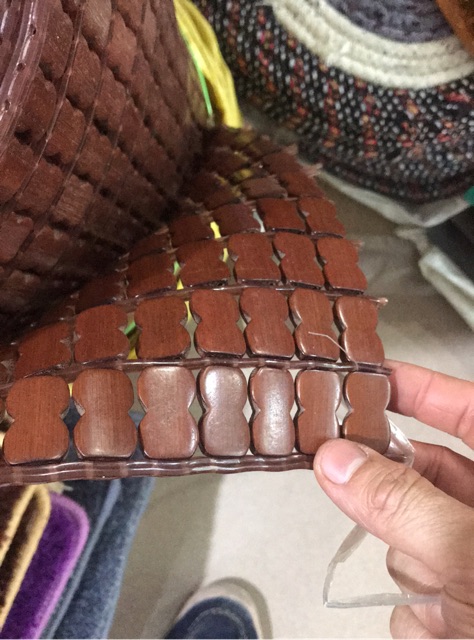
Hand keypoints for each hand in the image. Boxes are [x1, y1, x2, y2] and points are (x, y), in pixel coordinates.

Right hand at [314, 360, 473, 637]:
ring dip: (410, 568)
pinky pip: (417, 594)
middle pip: (426, 479)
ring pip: (412, 540)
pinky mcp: (463, 605)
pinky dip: (418, 613)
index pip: (467, 409)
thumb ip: (401, 502)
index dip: (417, 387)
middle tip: (355, 489)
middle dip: (397, 500)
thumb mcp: (471, 558)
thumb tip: (337, 460)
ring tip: (438, 604)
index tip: (368, 376)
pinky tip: (438, 630)